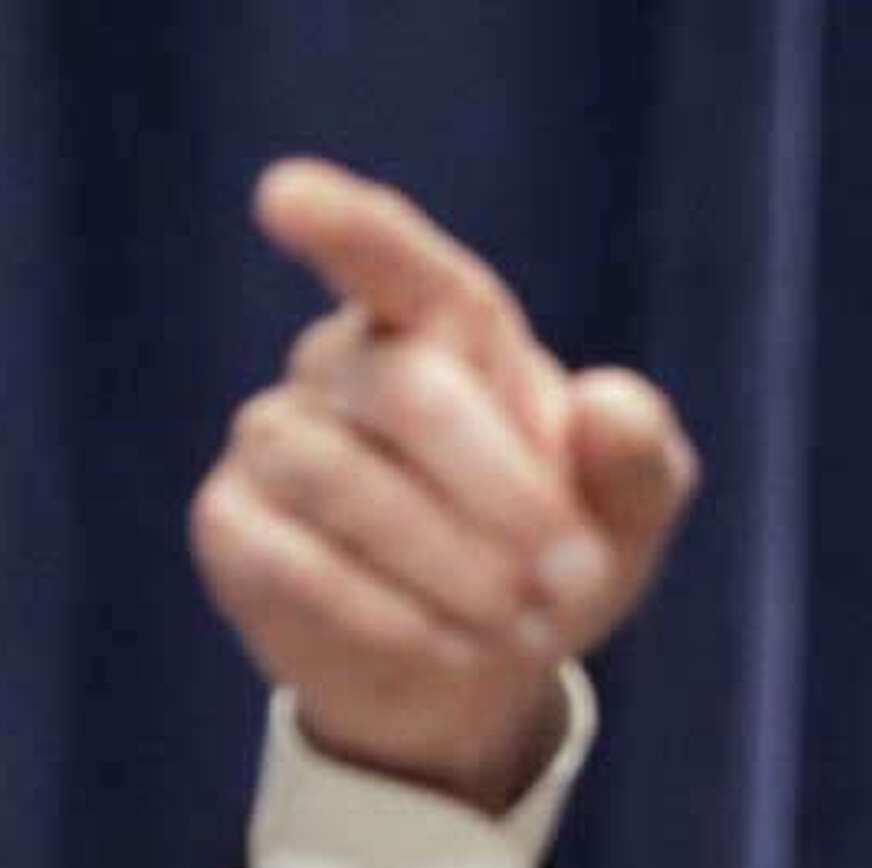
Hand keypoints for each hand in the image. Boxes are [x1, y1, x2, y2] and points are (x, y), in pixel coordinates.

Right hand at [191, 159, 697, 811]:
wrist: (480, 666)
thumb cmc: (556, 554)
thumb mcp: (629, 509)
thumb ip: (636, 454)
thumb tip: (608, 407)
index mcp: (442, 326)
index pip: (396, 261)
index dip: (346, 229)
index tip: (284, 198)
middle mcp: (343, 365)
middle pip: (409, 393)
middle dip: (504, 492)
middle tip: (576, 576)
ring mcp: (275, 441)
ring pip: (344, 482)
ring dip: (451, 563)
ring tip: (528, 627)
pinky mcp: (235, 530)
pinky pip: (295, 562)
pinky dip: (386, 613)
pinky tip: (454, 651)